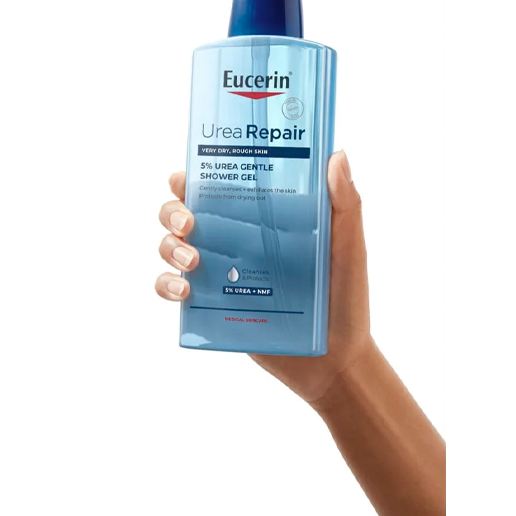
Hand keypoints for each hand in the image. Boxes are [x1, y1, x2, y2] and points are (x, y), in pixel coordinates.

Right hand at [155, 150, 371, 405]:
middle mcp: (236, 240)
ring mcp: (221, 273)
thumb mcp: (349, 249)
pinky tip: (184, 291)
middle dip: (173, 210)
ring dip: (168, 246)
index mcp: (263, 218)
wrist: (335, 361)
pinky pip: (173, 291)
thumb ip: (345, 205)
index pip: (221, 185)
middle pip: (185, 212)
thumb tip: (337, 155)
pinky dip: (166, 286)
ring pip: (171, 247)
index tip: (187, 174)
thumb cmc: (346, 299)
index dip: (196, 174)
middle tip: (189, 222)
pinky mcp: (213, 306)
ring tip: (191, 261)